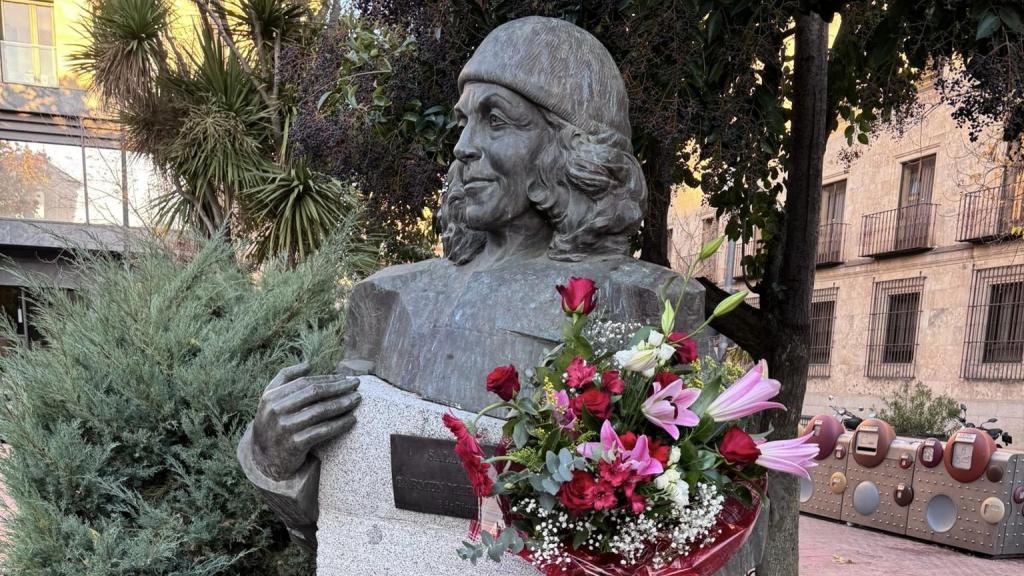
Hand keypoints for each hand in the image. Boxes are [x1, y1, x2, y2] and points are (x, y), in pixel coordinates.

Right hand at [251, 363, 360, 479]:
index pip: (305, 383)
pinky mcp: (295, 445)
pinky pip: (323, 431)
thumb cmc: (272, 423)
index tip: (344, 378)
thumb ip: (284, 379)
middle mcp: (276, 411)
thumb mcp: (270, 400)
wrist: (264, 459)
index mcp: (271, 397)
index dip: (327, 379)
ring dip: (343, 404)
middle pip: (314, 394)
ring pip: (321, 411)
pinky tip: (352, 420)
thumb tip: (308, 365)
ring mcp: (285, 428)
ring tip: (357, 400)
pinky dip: (339, 424)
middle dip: (338, 387)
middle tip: (356, 385)